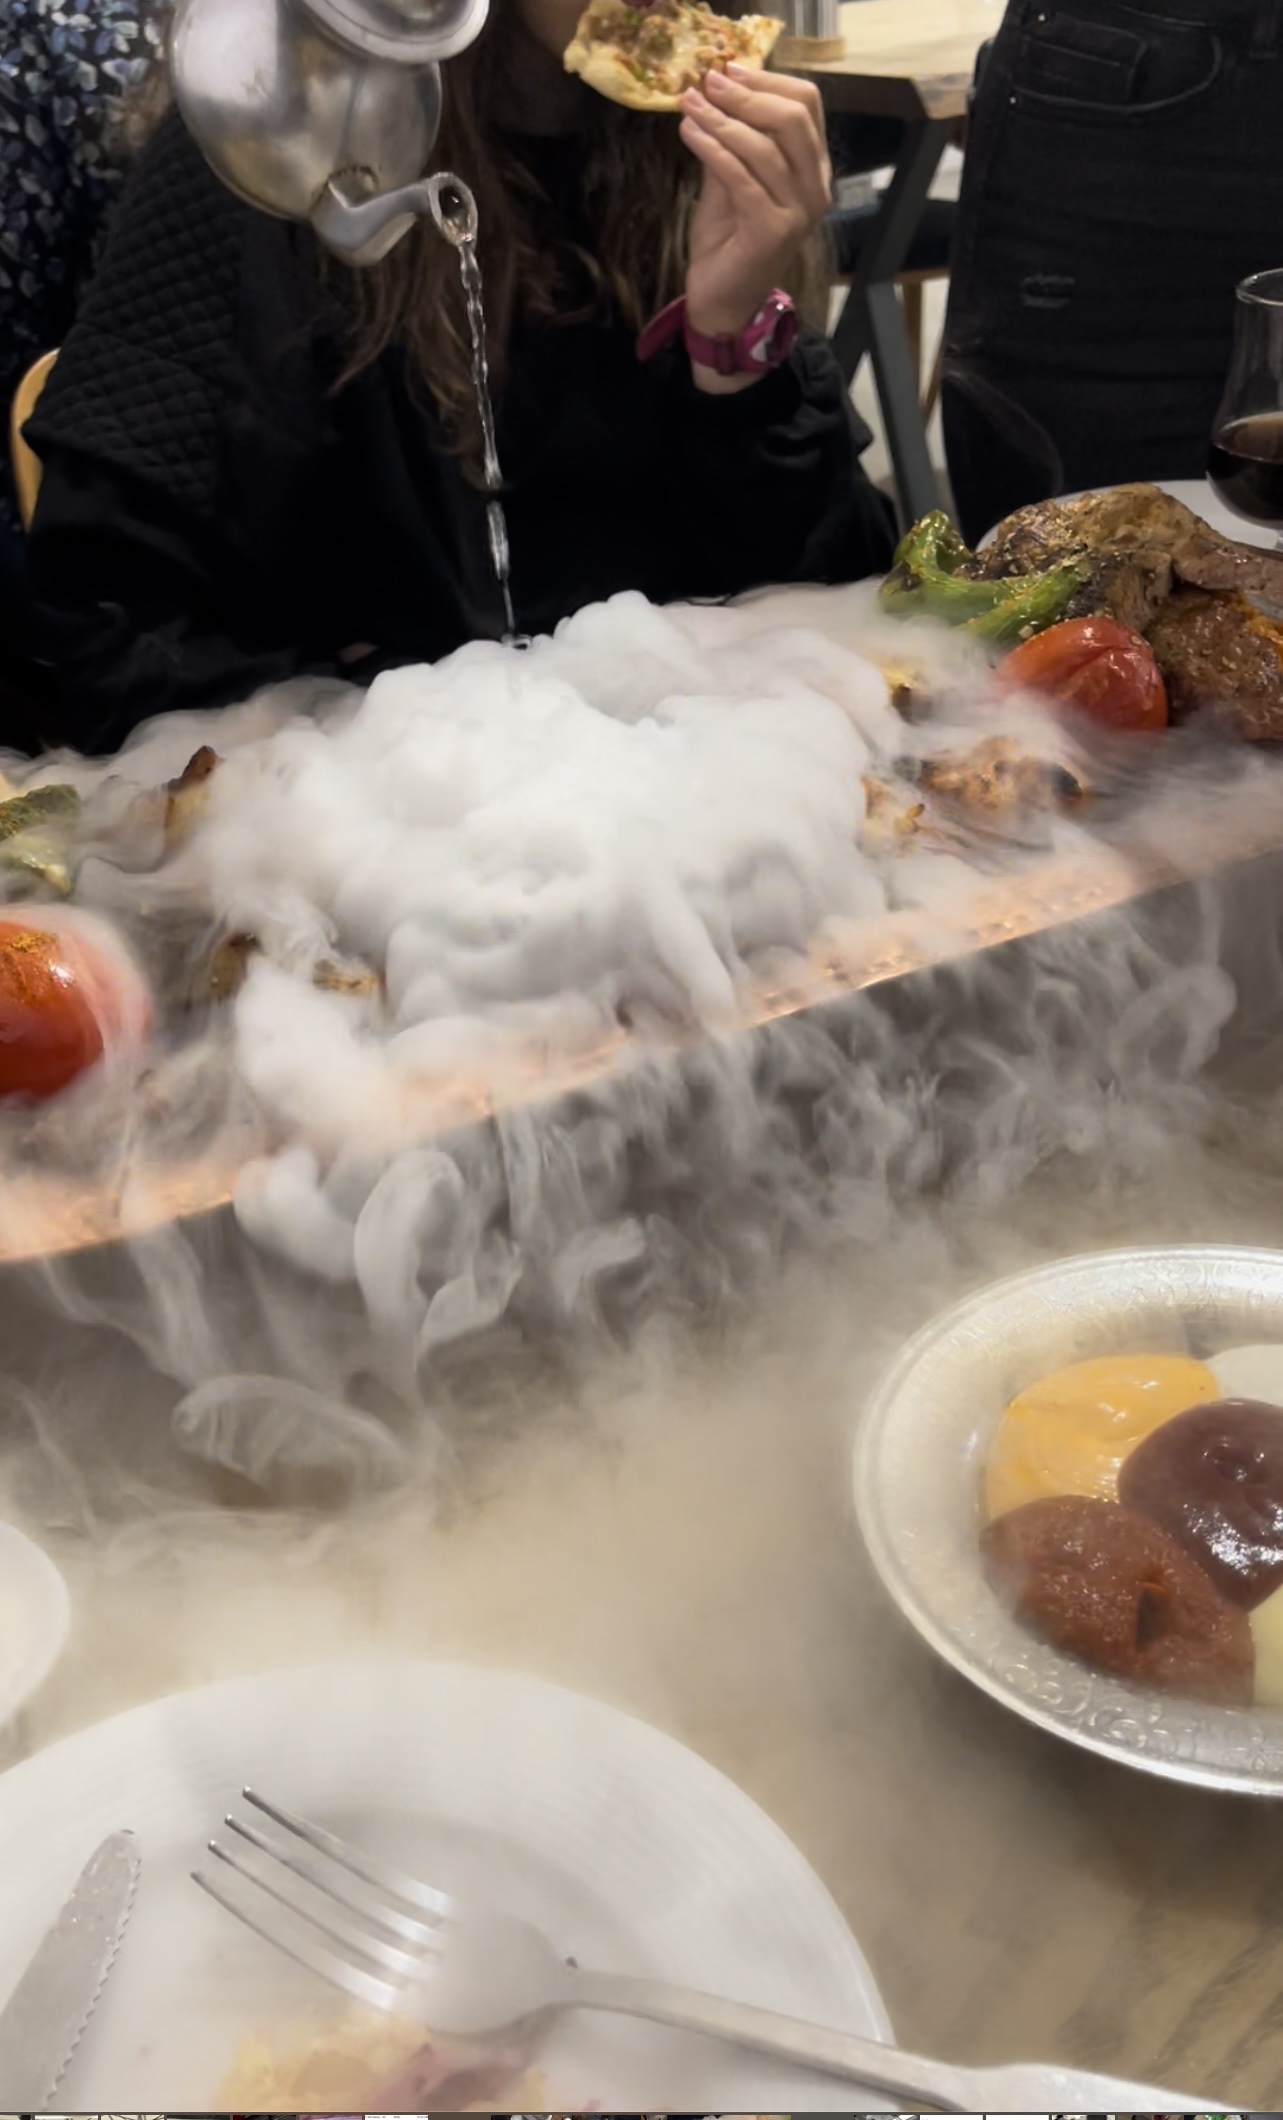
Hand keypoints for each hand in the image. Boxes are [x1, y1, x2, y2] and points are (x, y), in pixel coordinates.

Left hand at [680, 63, 830, 380]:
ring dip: (721, 119)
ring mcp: (798, 212)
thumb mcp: (729, 183)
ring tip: (689, 105)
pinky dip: (712, 148)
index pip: (807, 106)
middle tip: (707, 82)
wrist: (722, 302)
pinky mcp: (772, 230)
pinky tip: (689, 133)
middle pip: (792, 118)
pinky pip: (740, 177)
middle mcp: (815, 190)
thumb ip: (732, 143)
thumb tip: (714, 93)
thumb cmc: (727, 243)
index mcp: (813, 172)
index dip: (767, 81)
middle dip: (746, 95)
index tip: (727, 69)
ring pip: (764, 146)